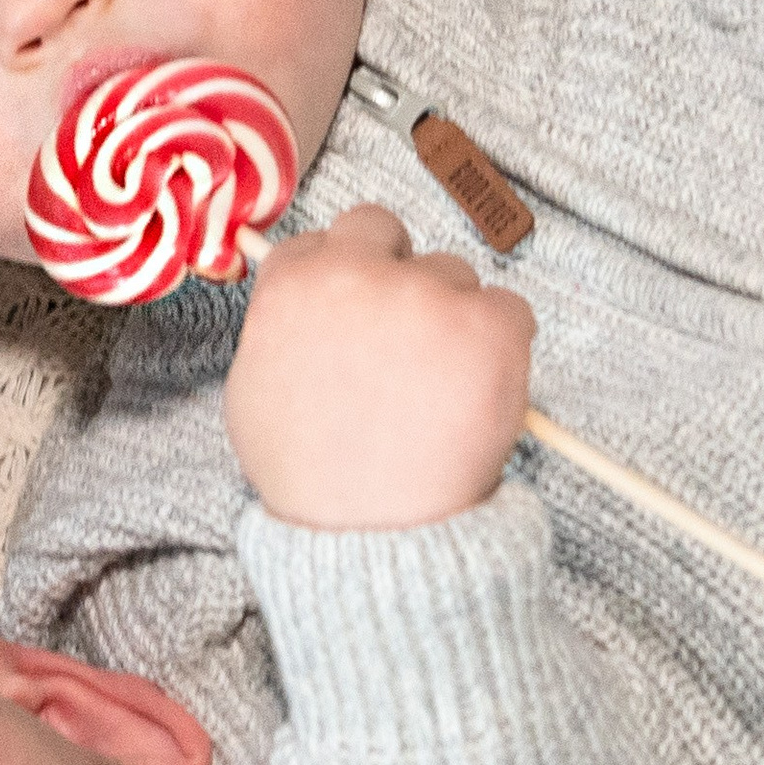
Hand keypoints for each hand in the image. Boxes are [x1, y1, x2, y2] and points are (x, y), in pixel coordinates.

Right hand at [224, 204, 534, 529]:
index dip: (344, 273)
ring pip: (452, 276)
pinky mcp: (489, 324)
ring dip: (449, 318)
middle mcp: (357, 274)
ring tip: (435, 390)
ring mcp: (426, 295)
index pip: (323, 238)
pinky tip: (474, 393)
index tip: (356, 310)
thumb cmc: (311, 476)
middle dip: (395, 272)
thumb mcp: (253, 390)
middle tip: (404, 338)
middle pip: (384, 230)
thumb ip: (279, 326)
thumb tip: (302, 300)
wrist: (372, 533)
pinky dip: (501, 347)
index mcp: (293, 284)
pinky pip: (510, 311)